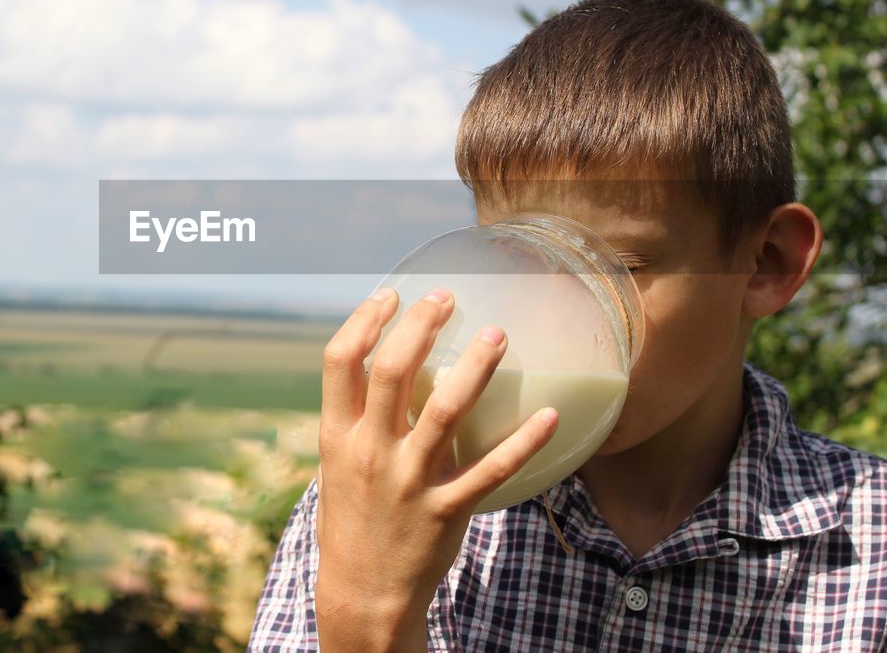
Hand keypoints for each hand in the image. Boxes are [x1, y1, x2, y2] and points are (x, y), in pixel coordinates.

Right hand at [314, 286, 557, 651]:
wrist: (362, 591)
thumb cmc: (352, 517)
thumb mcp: (337, 464)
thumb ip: (356, 418)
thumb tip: (386, 363)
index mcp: (337, 435)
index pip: (340, 361)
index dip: (365, 320)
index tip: (392, 294)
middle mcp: (371, 451)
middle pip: (393, 371)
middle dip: (421, 325)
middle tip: (447, 298)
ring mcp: (408, 480)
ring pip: (445, 411)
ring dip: (475, 367)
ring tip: (498, 335)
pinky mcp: (445, 508)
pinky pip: (491, 469)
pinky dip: (524, 441)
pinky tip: (550, 415)